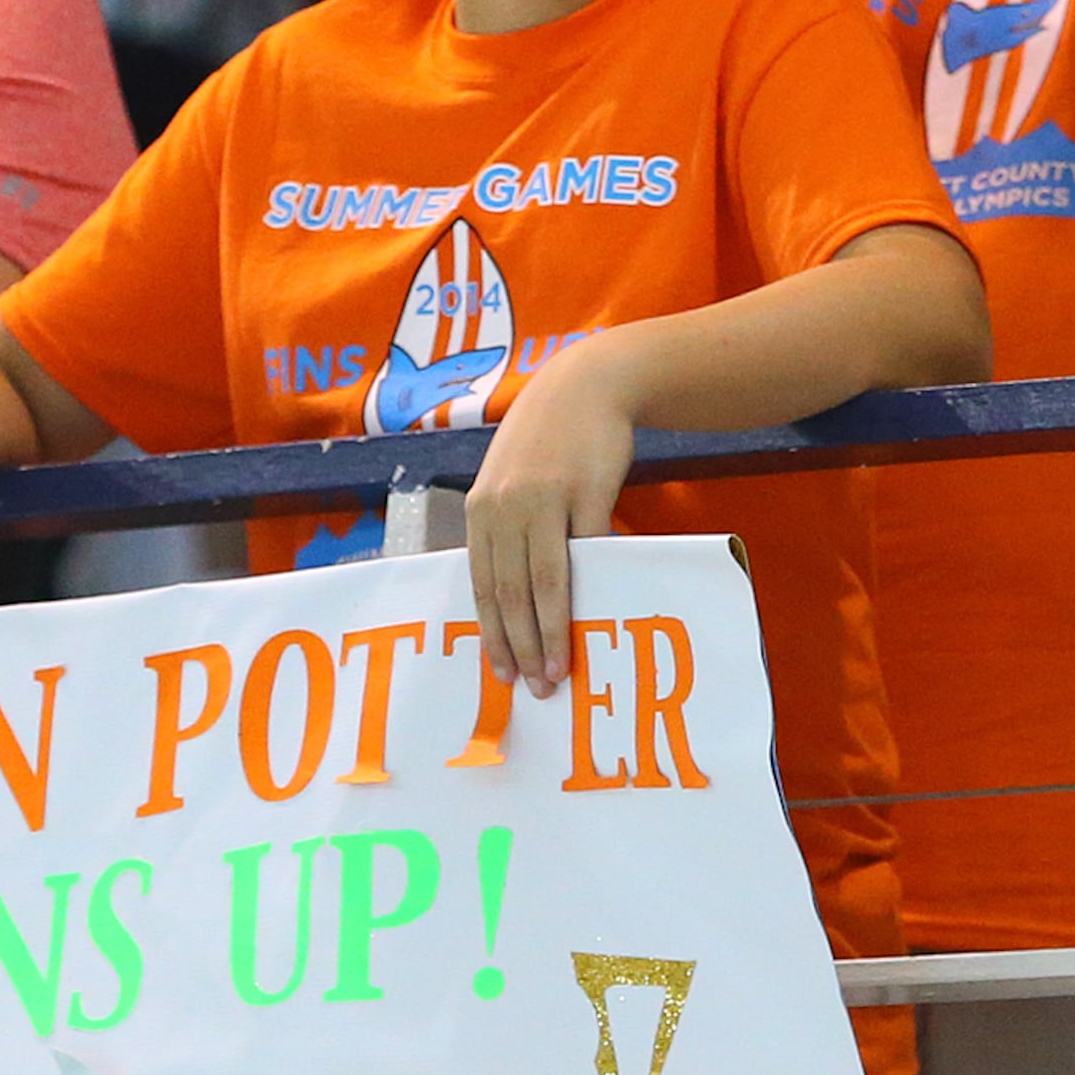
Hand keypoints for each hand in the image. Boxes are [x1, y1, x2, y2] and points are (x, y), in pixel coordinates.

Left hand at [463, 341, 637, 696]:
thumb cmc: (546, 443)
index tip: (503, 674)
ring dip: (552, 631)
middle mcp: (503, 507)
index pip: (480, 586)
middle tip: (535, 688)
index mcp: (479, 510)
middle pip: (509, 592)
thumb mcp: (509, 483)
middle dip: (521, 646)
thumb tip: (515, 597)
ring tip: (559, 670)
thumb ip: (507, 531)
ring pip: (545, 581)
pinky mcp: (585, 492)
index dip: (492, 634)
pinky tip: (595, 618)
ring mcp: (544, 500)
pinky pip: (588, 551)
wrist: (585, 387)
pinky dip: (590, 588)